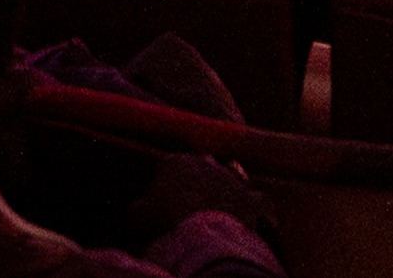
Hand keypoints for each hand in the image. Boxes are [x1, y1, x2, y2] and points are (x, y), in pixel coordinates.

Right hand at [139, 154, 265, 238]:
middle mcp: (204, 161)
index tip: (164, 199)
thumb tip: (138, 210)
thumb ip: (139, 208)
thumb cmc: (168, 220)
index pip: (168, 167)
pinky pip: (254, 198)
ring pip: (227, 178)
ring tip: (217, 207)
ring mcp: (228, 175)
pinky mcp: (247, 193)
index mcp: (175, 162)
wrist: (203, 230)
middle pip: (199, 167)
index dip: (165, 184)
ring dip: (222, 189)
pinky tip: (251, 214)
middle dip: (195, 181)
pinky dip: (251, 205)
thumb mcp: (141, 215)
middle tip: (190, 201)